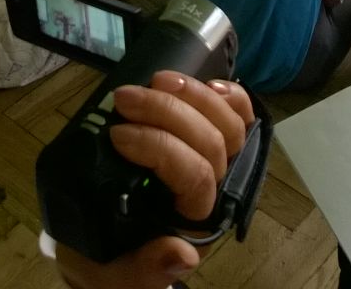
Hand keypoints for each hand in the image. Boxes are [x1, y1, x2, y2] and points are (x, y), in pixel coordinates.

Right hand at [56, 71, 253, 288]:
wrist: (110, 245)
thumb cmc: (111, 259)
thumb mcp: (113, 276)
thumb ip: (143, 273)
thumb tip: (184, 254)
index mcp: (193, 224)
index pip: (195, 177)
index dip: (159, 147)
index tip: (117, 135)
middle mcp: (215, 193)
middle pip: (211, 142)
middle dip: (167, 111)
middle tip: (123, 98)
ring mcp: (221, 166)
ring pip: (229, 124)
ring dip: (192, 95)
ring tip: (152, 81)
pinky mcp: (218, 142)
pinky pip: (240, 116)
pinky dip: (228, 96)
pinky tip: (202, 82)